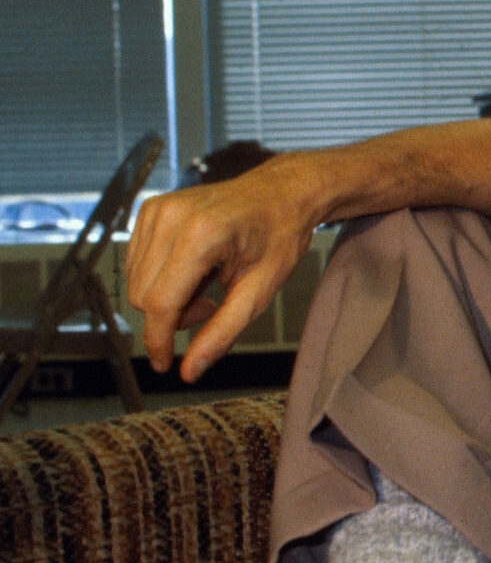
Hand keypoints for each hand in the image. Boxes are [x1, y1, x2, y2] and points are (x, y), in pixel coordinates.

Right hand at [126, 155, 326, 381]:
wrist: (282, 192)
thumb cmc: (279, 236)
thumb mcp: (260, 291)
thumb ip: (222, 332)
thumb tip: (189, 370)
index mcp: (201, 235)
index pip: (160, 303)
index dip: (158, 340)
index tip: (163, 364)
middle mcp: (171, 218)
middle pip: (143, 295)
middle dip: (173, 315)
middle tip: (211, 305)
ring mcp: (157, 209)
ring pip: (136, 281)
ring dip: (166, 296)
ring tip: (207, 283)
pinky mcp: (150, 209)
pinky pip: (137, 262)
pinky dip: (161, 276)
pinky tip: (194, 268)